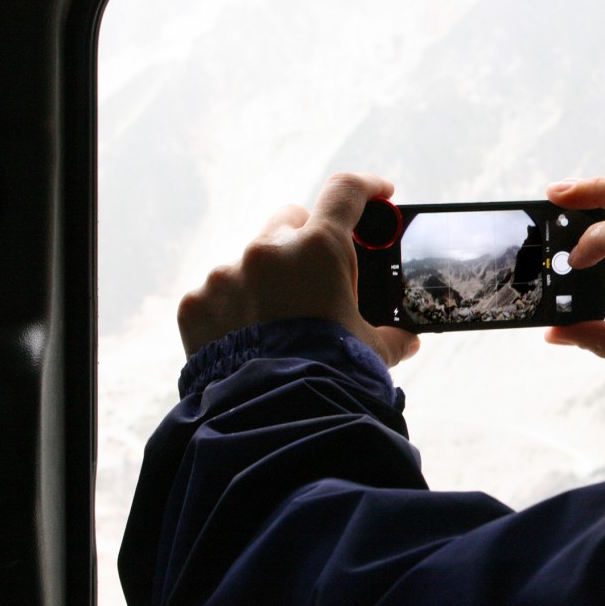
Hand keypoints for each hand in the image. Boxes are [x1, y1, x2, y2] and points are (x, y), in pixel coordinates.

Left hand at [177, 173, 419, 365]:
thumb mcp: (373, 351)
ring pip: (251, 259)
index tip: (379, 192)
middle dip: (307, 240)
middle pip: (291, 219)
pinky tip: (247, 341)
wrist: (276, 419)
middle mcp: (269, 249)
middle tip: (320, 275)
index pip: (346, 192)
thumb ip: (392, 336)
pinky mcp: (196, 302)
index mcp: (320, 248)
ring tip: (280, 325)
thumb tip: (408, 340)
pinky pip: (218, 293)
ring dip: (268, 279)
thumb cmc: (333, 376)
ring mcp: (226, 274)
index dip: (367, 187)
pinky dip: (234, 309)